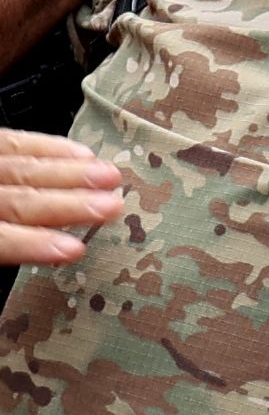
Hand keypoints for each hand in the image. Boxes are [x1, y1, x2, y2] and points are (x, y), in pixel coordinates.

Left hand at [0, 129, 121, 268]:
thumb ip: (5, 250)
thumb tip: (47, 271)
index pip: (0, 238)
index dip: (35, 243)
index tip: (76, 249)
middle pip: (16, 201)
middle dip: (66, 204)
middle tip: (110, 207)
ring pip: (21, 169)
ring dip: (70, 173)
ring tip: (110, 176)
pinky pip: (11, 142)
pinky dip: (49, 147)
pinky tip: (82, 153)